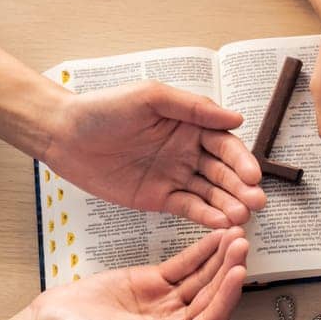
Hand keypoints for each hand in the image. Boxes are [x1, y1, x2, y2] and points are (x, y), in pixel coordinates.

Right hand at [27, 228, 248, 319]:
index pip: (212, 319)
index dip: (227, 296)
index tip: (238, 272)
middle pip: (213, 295)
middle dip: (229, 270)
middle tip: (242, 245)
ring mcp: (169, 301)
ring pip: (203, 278)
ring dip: (221, 258)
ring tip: (236, 235)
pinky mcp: (155, 281)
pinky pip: (184, 265)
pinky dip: (201, 251)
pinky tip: (217, 237)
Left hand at [41, 82, 264, 227]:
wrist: (63, 135)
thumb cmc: (103, 108)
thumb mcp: (150, 97)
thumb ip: (193, 108)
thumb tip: (236, 119)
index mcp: (191, 126)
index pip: (226, 145)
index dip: (241, 161)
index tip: (252, 176)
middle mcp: (189, 152)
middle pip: (224, 173)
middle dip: (242, 189)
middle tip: (256, 203)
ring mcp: (176, 176)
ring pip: (211, 193)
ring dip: (229, 205)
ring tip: (242, 218)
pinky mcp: (160, 198)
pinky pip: (189, 208)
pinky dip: (205, 216)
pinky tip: (219, 222)